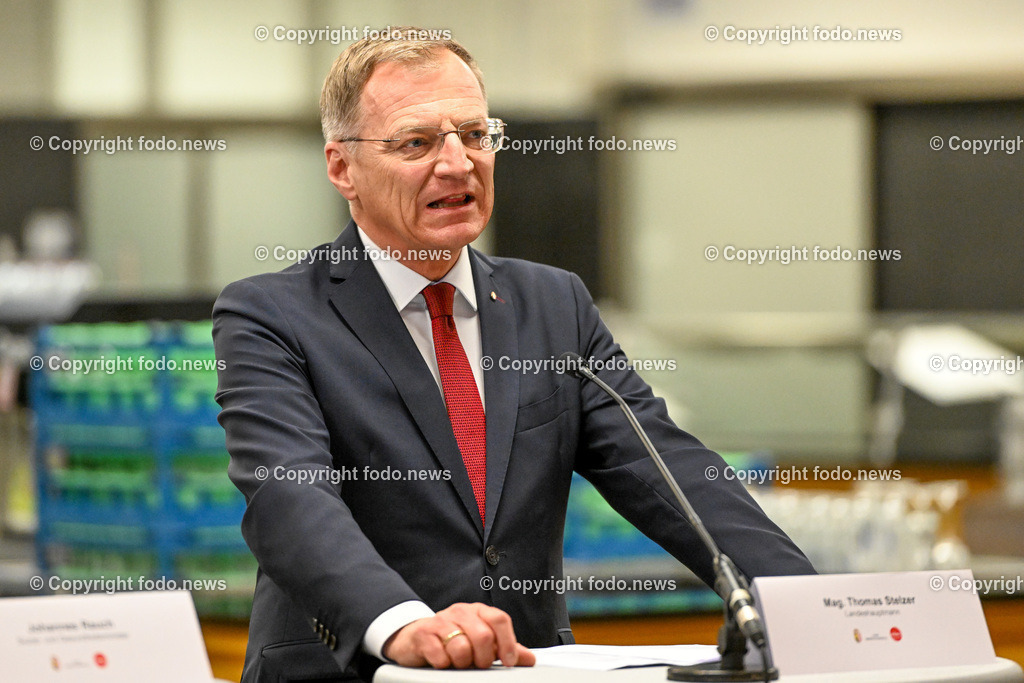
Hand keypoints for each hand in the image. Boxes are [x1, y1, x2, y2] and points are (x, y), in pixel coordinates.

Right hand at [383, 602, 536, 668]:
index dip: (507, 642)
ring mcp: (441, 621)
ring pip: (462, 647)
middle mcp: (461, 612)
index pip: (499, 619)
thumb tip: (529, 659)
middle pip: (483, 636)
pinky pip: (441, 655)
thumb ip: (504, 649)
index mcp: (478, 611)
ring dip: (462, 663)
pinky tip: (441, 660)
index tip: (508, 661)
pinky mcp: (424, 634)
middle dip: (483, 658)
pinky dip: (443, 664)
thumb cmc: (451, 638)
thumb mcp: (479, 642)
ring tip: (457, 661)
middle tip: (477, 664)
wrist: (414, 636)